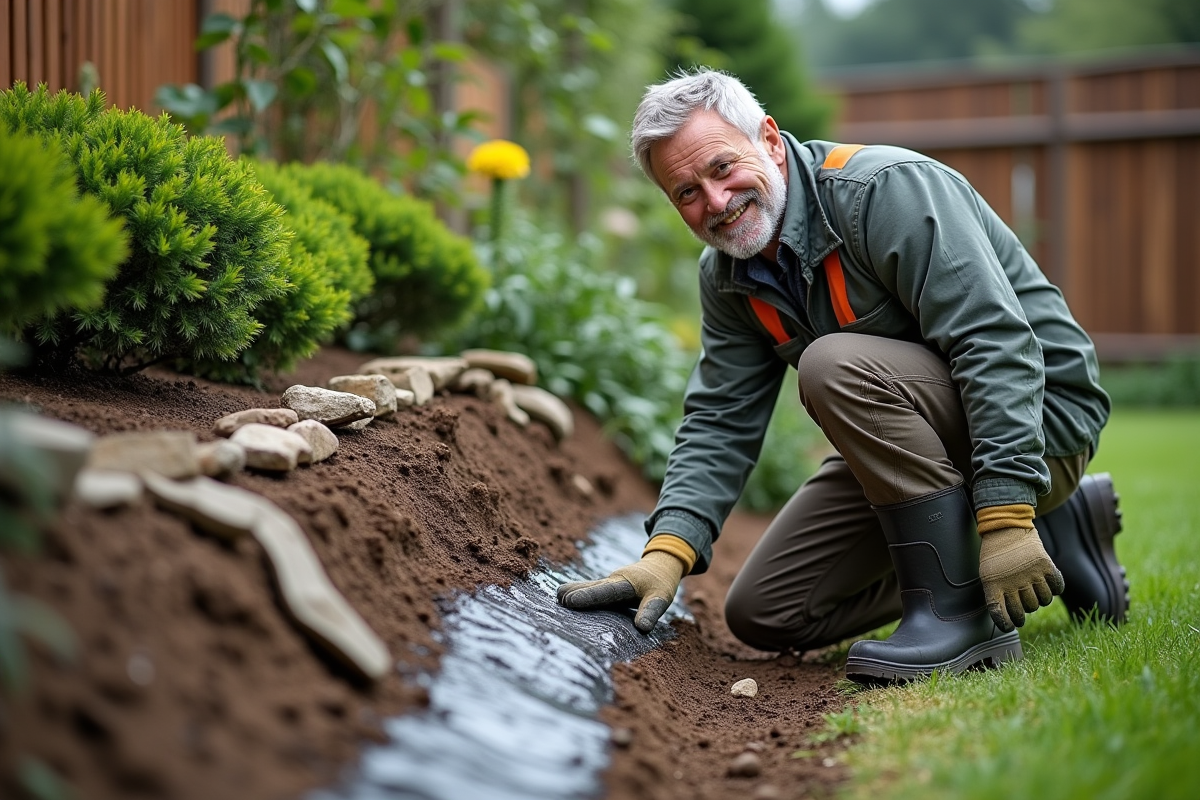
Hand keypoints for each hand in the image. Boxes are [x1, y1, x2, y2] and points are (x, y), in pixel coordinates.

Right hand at [556, 551, 684, 632]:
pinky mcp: (606, 587)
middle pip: (592, 587)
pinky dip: (577, 593)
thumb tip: (642, 628)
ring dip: (573, 591)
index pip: (606, 592)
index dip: (589, 596)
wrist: (658, 566)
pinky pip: (590, 590)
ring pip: (589, 586)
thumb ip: (651, 611)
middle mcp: (613, 581)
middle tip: (559, 599)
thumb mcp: (661, 597)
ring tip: (557, 597)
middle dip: (577, 592)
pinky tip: (563, 598)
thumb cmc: (660, 584)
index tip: (571, 602)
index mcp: (625, 583)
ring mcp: (608, 583)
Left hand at [979, 526, 1064, 631]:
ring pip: (1043, 601)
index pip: (1000, 613)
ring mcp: (1030, 574)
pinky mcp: (1045, 565)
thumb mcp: (987, 573)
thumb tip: (1008, 618)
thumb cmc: (995, 554)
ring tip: (1034, 592)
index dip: (1006, 623)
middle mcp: (1013, 581)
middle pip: (1026, 610)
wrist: (1006, 526)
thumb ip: (996, 594)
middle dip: (1024, 613)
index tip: (1010, 626)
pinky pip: (1057, 588)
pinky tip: (1048, 584)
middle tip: (1023, 610)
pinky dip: (1055, 589)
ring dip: (1040, 600)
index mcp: (993, 584)